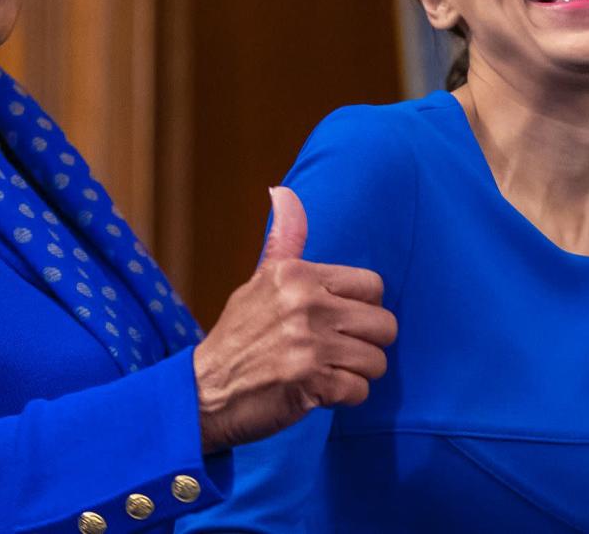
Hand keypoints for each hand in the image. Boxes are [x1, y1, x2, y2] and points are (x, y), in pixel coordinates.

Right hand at [193, 186, 397, 453]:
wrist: (204, 390)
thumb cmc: (238, 335)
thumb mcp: (259, 281)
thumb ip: (284, 240)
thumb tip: (282, 191)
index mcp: (296, 274)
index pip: (372, 285)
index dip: (361, 307)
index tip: (336, 319)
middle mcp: (305, 304)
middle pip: (384, 325)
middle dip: (366, 343)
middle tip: (335, 350)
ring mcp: (309, 345)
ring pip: (377, 361)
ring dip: (356, 373)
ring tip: (325, 370)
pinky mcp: (311, 383)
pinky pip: (360, 391)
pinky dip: (344, 397)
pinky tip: (317, 390)